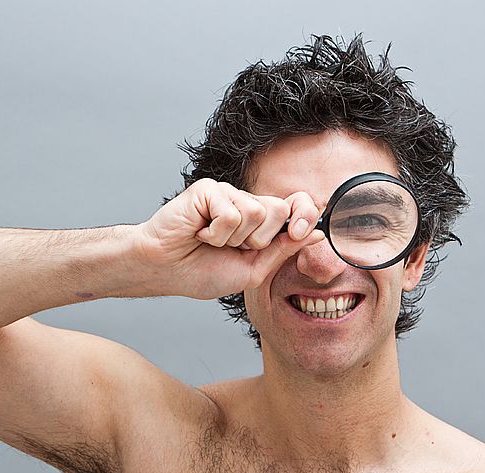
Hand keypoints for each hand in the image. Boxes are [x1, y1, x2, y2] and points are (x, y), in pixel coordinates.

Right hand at [133, 178, 323, 299]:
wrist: (165, 270)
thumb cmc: (201, 271)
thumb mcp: (253, 269)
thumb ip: (283, 250)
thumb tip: (319, 235)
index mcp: (260, 222)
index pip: (296, 206)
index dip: (305, 216)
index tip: (300, 233)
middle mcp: (245, 203)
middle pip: (279, 209)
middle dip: (259, 239)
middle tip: (232, 247)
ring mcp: (227, 193)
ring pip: (256, 212)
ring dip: (233, 239)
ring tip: (211, 241)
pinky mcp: (208, 189)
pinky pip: (231, 212)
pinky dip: (215, 233)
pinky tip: (199, 233)